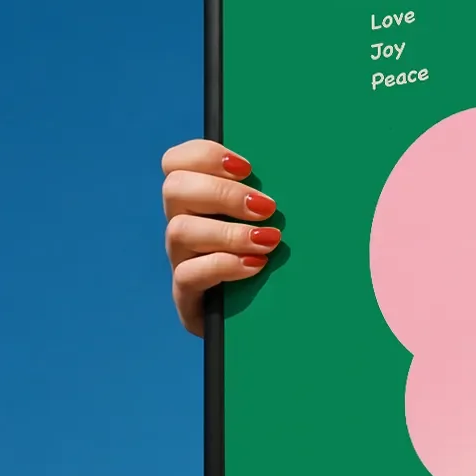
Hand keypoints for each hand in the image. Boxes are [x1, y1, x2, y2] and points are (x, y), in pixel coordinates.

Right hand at [161, 140, 280, 335]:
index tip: (247, 167)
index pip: (176, 162)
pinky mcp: (188, 296)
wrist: (276, 321)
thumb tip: (301, 166)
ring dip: (228, 232)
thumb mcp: (279, 221)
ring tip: (269, 240)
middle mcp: (184, 225)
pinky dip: (223, 266)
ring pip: (179, 230)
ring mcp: (182, 260)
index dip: (204, 155)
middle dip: (223, 193)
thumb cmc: (285, 260)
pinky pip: (188, 275)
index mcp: (200, 199)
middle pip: (174, 189)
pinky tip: (255, 266)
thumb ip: (275, 195)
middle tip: (267, 207)